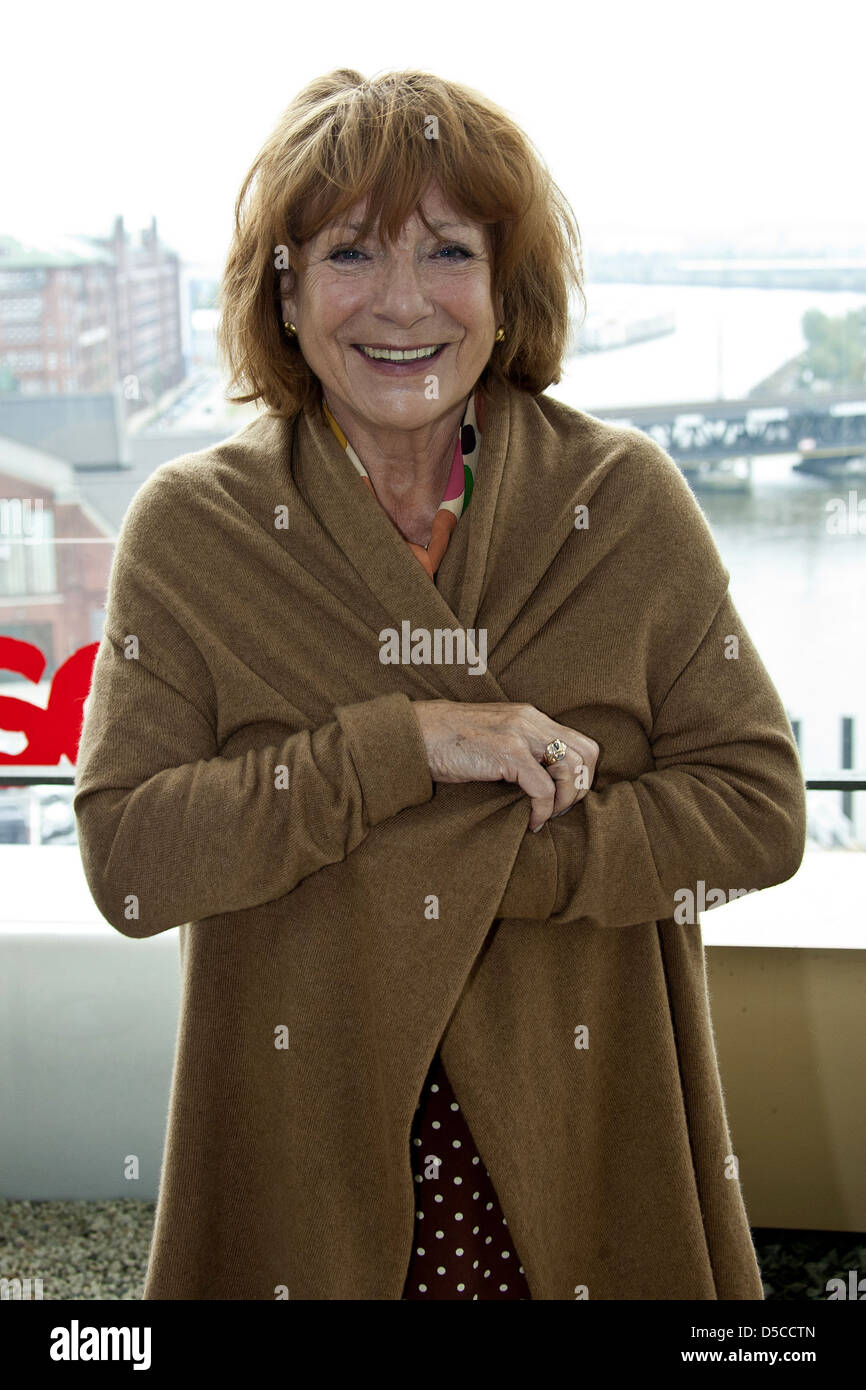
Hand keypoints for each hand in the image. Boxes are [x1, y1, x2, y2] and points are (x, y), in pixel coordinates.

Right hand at [412, 700, 598, 831]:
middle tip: (560, 809)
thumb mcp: (492, 739)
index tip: (563, 797)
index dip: (581, 775)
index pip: (581, 742)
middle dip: (580, 788)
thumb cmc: (446, 744)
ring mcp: (519, 734)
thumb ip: (518, 749)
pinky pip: (543, 788)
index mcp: (530, 717)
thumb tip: (540, 782)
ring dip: (565, 801)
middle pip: (587, 753)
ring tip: (544, 816)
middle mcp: (530, 721)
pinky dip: (543, 810)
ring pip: (571, 769)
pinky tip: (530, 821)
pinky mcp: (506, 752)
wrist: (413, 736)